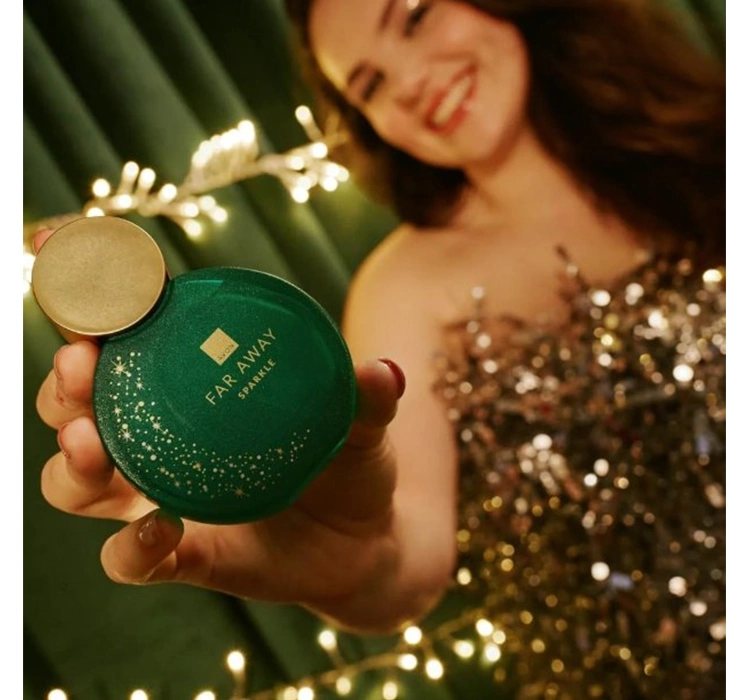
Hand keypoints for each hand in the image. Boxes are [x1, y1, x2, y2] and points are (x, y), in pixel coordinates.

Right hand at [34, 231, 406, 611]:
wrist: (362, 541)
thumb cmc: (347, 464)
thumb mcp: (360, 424)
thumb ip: (367, 399)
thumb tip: (383, 371)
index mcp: (193, 387)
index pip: (128, 332)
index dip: (88, 292)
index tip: (60, 245)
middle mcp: (160, 437)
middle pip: (79, 401)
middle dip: (66, 379)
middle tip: (83, 363)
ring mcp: (161, 497)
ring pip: (76, 481)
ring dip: (71, 460)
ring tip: (91, 444)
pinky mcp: (179, 555)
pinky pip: (128, 558)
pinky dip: (130, 546)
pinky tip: (159, 527)